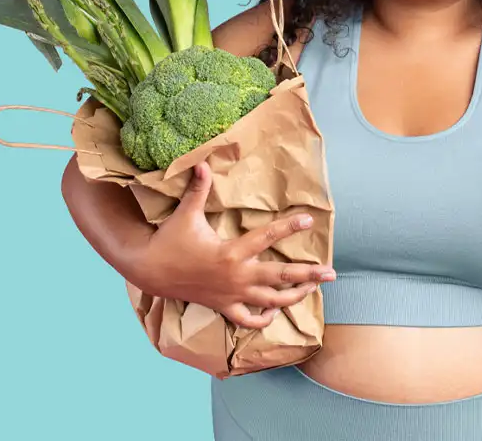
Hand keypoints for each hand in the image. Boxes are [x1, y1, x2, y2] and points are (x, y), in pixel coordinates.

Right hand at [134, 161, 335, 327]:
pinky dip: (262, 318)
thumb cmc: (170, 240)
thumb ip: (198, 190)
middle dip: (308, 275)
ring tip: (312, 290)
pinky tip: (274, 313)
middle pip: (280, 277)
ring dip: (293, 297)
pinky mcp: (223, 307)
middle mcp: (237, 276)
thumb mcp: (185, 213)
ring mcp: (232, 294)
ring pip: (270, 301)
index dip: (289, 227)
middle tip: (331, 273)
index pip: (267, 237)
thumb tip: (202, 163)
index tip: (309, 219)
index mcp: (231, 252)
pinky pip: (247, 319)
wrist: (150, 271)